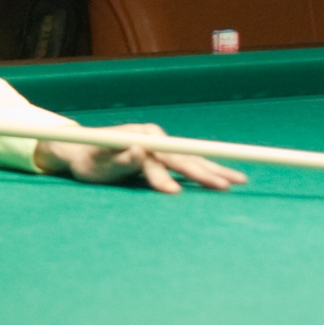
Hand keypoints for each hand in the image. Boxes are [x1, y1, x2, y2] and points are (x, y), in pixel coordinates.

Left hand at [34, 122, 247, 193]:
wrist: (83, 152)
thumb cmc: (90, 160)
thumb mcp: (100, 163)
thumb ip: (120, 159)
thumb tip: (138, 150)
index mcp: (143, 137)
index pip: (167, 156)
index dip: (181, 171)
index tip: (191, 187)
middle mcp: (156, 138)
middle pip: (185, 158)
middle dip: (206, 173)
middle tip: (227, 188)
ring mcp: (161, 145)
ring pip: (192, 159)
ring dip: (215, 169)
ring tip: (240, 180)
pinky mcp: (163, 155)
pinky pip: (189, 162)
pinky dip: (208, 169)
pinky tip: (223, 177)